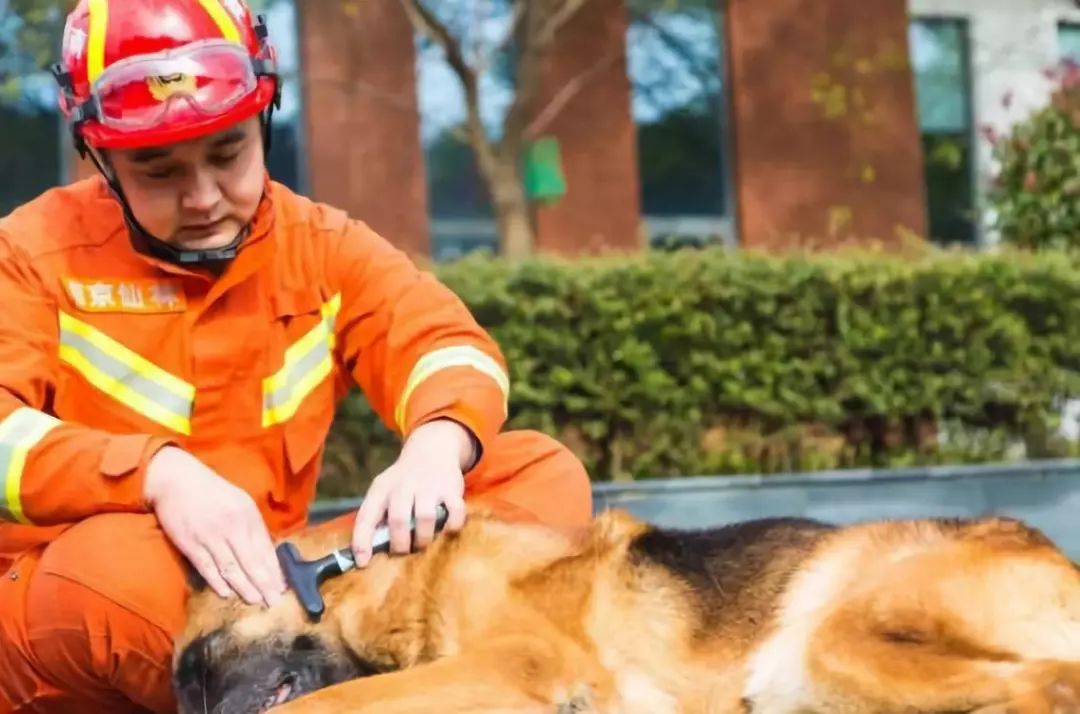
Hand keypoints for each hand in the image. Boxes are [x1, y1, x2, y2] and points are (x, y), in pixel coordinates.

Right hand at [143, 446, 285, 606]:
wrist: (177, 479)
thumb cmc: (211, 491)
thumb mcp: (239, 502)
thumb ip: (251, 526)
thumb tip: (266, 552)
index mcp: (248, 515)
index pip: (265, 548)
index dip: (274, 570)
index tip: (283, 587)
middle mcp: (233, 526)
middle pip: (252, 561)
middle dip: (265, 584)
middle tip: (274, 602)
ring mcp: (211, 536)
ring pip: (232, 567)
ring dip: (244, 587)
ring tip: (255, 601)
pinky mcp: (191, 543)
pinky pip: (207, 567)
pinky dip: (217, 582)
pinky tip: (226, 593)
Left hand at [350, 419, 473, 565]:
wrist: (432, 449)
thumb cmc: (403, 481)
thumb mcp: (385, 491)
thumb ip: (377, 517)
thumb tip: (366, 554)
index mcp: (382, 489)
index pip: (367, 516)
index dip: (362, 541)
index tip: (363, 562)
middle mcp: (403, 486)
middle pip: (398, 519)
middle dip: (400, 544)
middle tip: (403, 551)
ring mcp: (428, 486)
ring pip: (425, 517)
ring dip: (423, 538)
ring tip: (422, 543)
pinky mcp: (451, 488)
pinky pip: (454, 512)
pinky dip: (451, 526)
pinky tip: (446, 529)